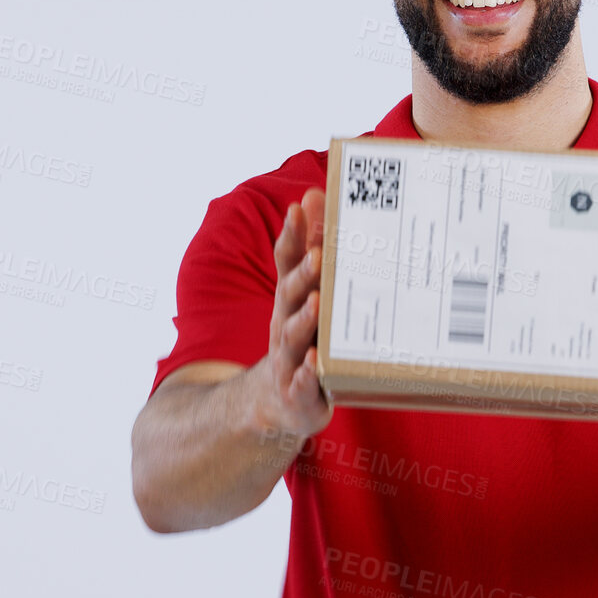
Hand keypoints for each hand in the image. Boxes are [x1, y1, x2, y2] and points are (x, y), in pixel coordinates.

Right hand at [262, 187, 331, 438]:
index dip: (292, 234)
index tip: (299, 207)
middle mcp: (285, 324)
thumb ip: (311, 247)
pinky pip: (303, 384)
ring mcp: (289, 360)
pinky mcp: (300, 394)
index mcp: (291, 298)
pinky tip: (314, 363)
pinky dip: (307, 374)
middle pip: (290, 296)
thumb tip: (317, 195)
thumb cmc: (304, 338)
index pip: (287, 262)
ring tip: (317, 304)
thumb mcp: (305, 293)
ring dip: (304, 319)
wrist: (280, 402)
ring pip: (293, 337)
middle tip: (317, 255)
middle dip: (302, 274)